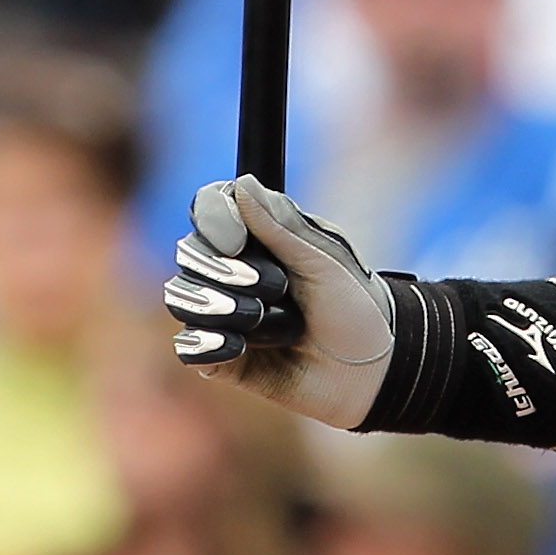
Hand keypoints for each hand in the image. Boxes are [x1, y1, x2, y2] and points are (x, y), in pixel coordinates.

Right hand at [163, 175, 397, 426]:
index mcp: (258, 236)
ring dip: (226, 309)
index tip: (238, 239)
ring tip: (271, 323)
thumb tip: (242, 184)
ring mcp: (223, 314)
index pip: (208, 208)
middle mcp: (232, 271)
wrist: (373, 370)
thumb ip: (281, 226)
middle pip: (189, 252)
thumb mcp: (324, 261)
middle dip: (228, 271)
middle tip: (277, 287)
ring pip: (182, 297)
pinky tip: (241, 349)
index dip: (214, 219)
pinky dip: (211, 345)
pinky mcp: (220, 357)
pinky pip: (189, 347)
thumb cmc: (355, 306)